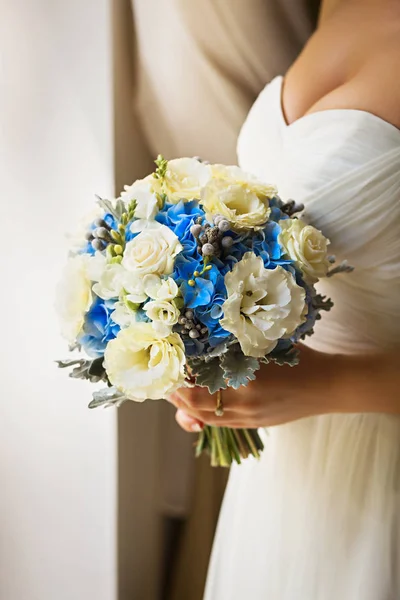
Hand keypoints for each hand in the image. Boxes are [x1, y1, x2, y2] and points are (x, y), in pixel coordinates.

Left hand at [169, 346, 336, 432]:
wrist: (328, 385)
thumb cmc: (299, 357)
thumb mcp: (265, 344)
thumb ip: (235, 346)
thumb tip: (201, 339)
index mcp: (245, 382)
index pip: (196, 386)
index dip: (176, 377)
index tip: (166, 363)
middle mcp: (243, 405)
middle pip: (194, 405)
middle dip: (174, 394)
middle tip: (163, 379)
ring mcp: (249, 419)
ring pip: (205, 418)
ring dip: (186, 407)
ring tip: (174, 392)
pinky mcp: (254, 425)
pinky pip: (220, 424)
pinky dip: (204, 415)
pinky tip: (197, 404)